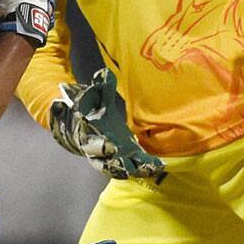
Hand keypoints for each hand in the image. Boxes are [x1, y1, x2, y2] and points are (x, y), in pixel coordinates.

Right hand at [49, 68, 163, 178]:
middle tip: (128, 165)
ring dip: (134, 169)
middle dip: (116, 164)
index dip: (101, 147)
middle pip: (105, 162)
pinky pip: (134, 166)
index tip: (111, 147)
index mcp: (88, 136)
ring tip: (148, 169)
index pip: (92, 144)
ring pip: (121, 168)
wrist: (85, 125)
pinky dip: (145, 168)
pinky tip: (158, 167)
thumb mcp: (94, 97)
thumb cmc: (90, 109)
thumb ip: (101, 88)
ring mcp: (113, 157)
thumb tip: (105, 74)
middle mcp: (99, 152)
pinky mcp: (126, 158)